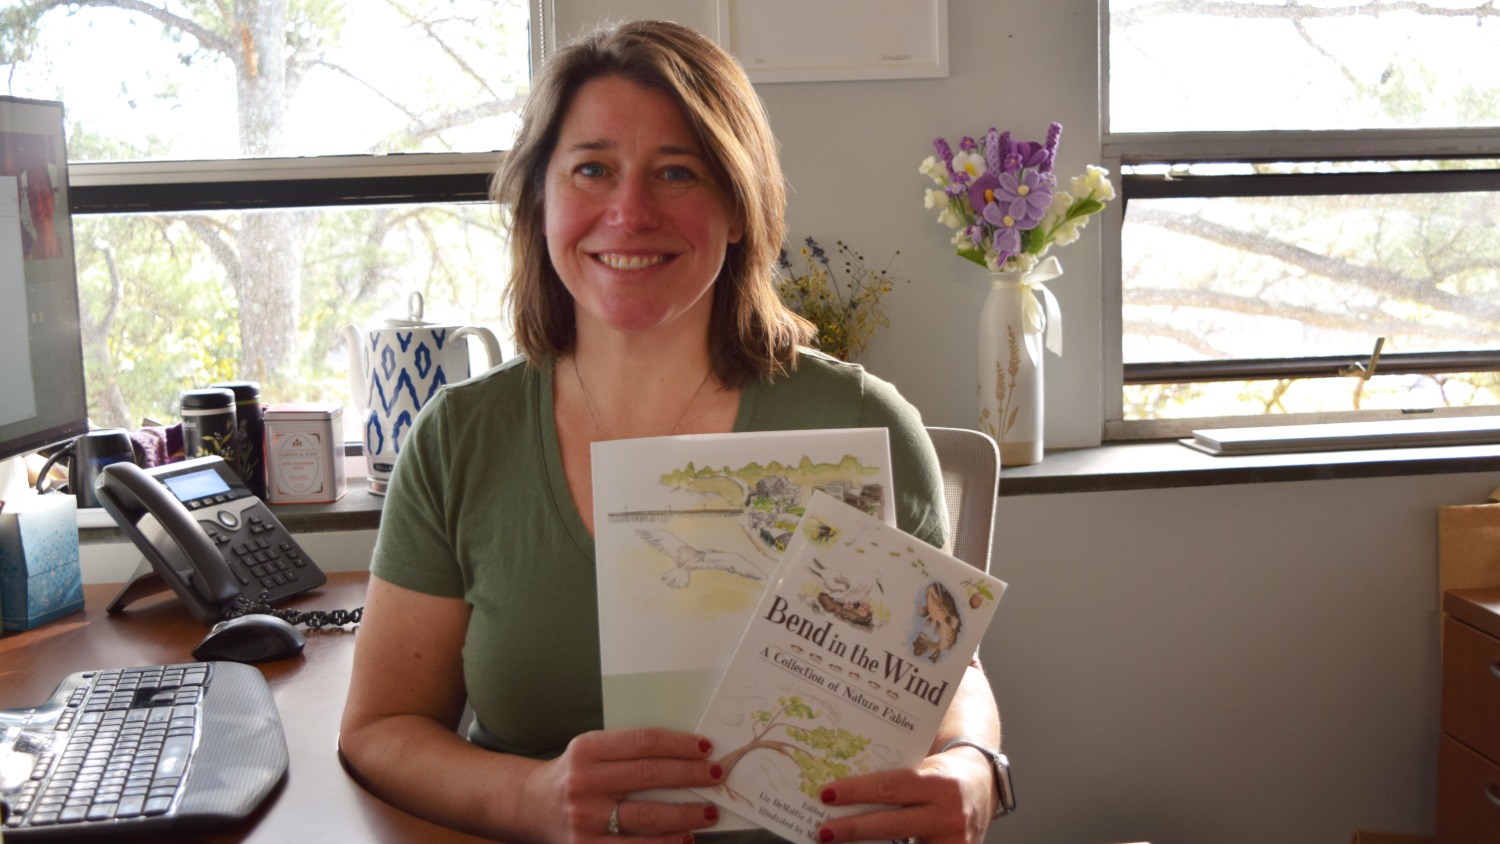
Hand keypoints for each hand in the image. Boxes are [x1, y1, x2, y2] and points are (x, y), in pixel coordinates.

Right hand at [522, 727, 725, 843]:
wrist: (530, 805)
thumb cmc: (572, 774)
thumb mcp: (591, 750)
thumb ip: (628, 751)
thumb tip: (685, 756)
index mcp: (587, 749)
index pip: (643, 742)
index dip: (679, 744)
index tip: (705, 748)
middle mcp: (584, 782)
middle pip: (649, 775)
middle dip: (690, 775)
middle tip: (717, 776)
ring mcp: (585, 818)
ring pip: (646, 816)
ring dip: (684, 814)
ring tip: (708, 812)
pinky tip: (684, 839)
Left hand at [813, 747, 994, 843]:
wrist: (983, 785)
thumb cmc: (945, 772)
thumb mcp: (924, 768)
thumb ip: (894, 779)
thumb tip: (845, 788)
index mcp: (941, 782)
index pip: (891, 787)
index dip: (856, 791)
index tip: (827, 794)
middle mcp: (950, 813)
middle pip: (891, 824)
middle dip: (853, 828)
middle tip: (823, 830)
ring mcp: (954, 841)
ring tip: (839, 842)